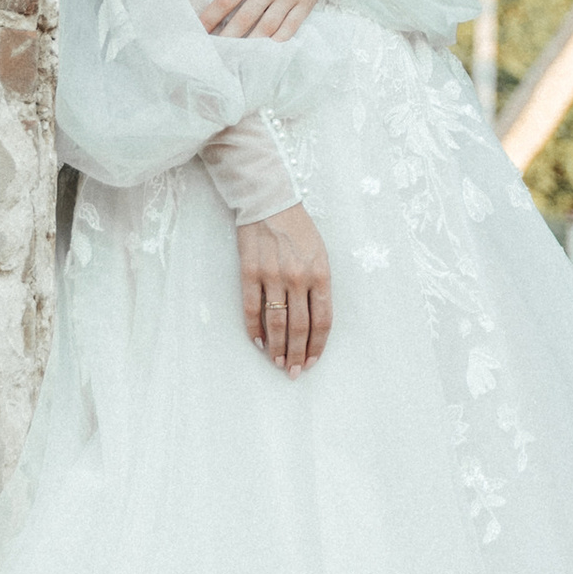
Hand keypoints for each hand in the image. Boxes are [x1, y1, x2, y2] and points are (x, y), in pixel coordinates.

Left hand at [190, 0, 328, 39]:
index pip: (226, 0)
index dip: (210, 18)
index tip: (199, 31)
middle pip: (244, 18)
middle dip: (227, 38)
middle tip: (214, 52)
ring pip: (267, 27)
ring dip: (251, 43)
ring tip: (236, 56)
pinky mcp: (303, 5)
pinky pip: (290, 28)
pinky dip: (277, 41)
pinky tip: (265, 51)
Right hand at [237, 203, 331, 374]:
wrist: (270, 201)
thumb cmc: (298, 228)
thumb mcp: (320, 253)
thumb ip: (319, 285)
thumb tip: (313, 319)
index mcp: (321, 273)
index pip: (323, 320)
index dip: (317, 345)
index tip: (312, 361)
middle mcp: (298, 278)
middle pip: (300, 327)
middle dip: (297, 354)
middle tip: (293, 371)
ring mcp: (273, 276)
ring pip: (276, 323)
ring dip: (277, 347)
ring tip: (277, 362)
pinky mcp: (250, 273)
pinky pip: (251, 309)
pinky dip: (254, 329)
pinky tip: (258, 342)